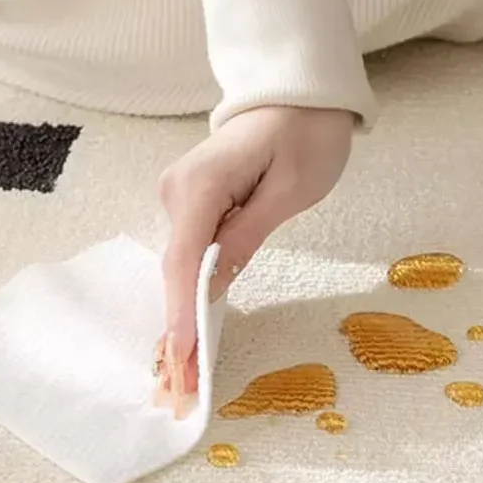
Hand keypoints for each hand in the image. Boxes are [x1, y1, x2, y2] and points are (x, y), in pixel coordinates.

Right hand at [155, 104, 352, 392]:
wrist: (298, 93)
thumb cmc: (307, 134)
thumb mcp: (292, 188)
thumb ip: (248, 236)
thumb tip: (213, 287)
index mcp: (201, 183)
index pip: (184, 261)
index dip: (181, 315)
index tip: (181, 364)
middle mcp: (177, 189)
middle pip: (175, 269)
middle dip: (181, 328)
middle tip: (185, 389)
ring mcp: (179, 194)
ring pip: (179, 265)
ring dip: (185, 314)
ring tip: (189, 373)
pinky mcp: (190, 201)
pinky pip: (189, 252)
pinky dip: (192, 289)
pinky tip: (195, 332)